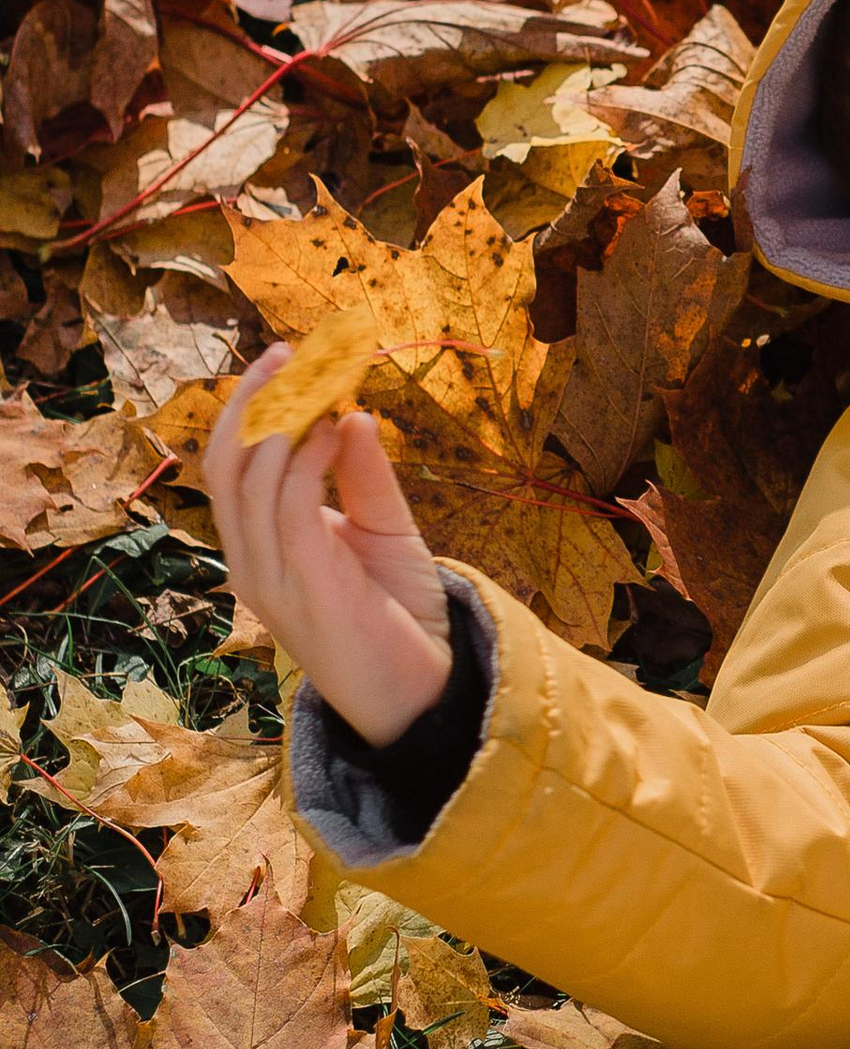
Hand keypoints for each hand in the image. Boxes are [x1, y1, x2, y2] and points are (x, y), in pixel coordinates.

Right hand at [207, 354, 452, 747]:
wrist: (426, 695)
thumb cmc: (402, 618)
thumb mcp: (386, 531)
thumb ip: (364, 478)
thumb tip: (352, 414)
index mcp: (263, 548)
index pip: (230, 468)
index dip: (248, 411)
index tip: (284, 360)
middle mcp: (252, 562)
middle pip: (224, 467)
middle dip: (251, 403)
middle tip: (287, 353)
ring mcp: (270, 579)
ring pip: (247, 483)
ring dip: (279, 422)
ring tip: (318, 380)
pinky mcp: (302, 590)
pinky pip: (288, 511)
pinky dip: (306, 461)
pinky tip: (338, 429)